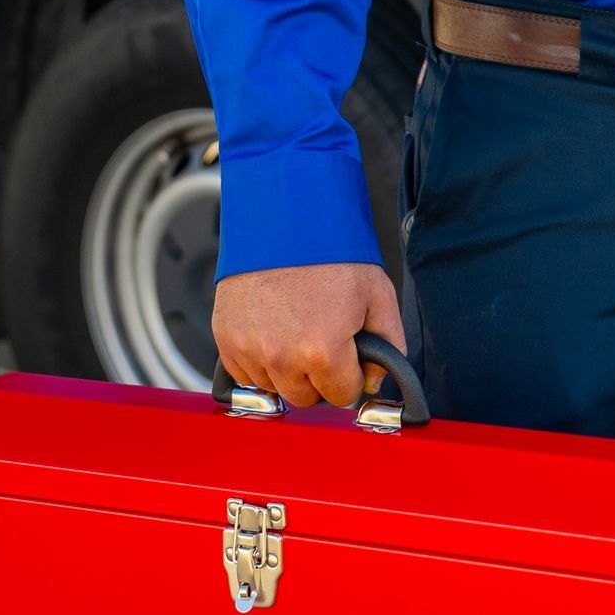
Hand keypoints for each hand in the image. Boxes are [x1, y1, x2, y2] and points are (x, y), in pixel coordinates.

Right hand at [211, 260, 405, 410]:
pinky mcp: (225, 337)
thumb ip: (388, 345)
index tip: (348, 356)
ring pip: (274, 388)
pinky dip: (259, 360)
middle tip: (323, 341)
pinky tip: (272, 330)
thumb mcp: (378, 294)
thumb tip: (374, 380)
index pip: (342, 396)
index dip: (350, 376)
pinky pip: (244, 373)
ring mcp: (249, 348)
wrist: (284, 216)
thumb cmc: (331, 252)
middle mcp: (281, 357)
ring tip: (296, 329)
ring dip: (287, 370)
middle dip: (319, 377)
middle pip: (306, 397)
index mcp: (322, 350)